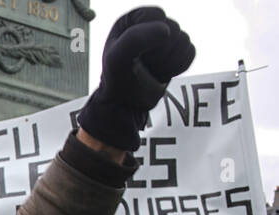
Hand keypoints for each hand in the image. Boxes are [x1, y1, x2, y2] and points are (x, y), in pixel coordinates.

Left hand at [76, 6, 194, 152]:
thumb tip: (166, 31)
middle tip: (143, 65)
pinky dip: (177, 67)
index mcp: (132, 20)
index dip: (150, 37)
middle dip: (159, 52)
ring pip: (184, 40)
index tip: (136, 53)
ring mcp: (165, 38)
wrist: (125, 105)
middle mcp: (149, 24)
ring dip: (167, 62)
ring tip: (150, 70)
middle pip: (174, 28)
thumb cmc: (116, 80)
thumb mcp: (117, 58)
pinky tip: (161, 73)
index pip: (156, 16)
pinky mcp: (178, 52)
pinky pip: (191, 52)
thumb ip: (136, 38)